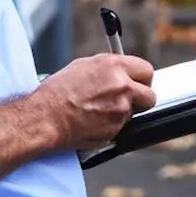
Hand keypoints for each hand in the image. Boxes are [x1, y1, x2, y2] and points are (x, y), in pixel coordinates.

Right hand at [34, 54, 155, 149]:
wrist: (45, 118)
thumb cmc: (58, 92)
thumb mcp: (84, 66)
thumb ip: (110, 68)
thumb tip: (122, 72)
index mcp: (115, 67)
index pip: (147, 71)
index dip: (142, 78)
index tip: (138, 83)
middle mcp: (122, 87)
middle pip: (150, 96)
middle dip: (141, 99)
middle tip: (127, 99)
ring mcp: (120, 110)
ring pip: (134, 113)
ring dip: (122, 112)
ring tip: (99, 109)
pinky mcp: (115, 130)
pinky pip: (121, 127)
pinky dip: (111, 125)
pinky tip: (93, 120)